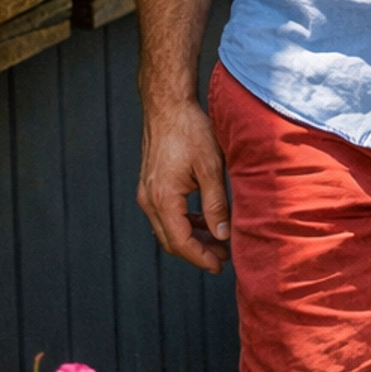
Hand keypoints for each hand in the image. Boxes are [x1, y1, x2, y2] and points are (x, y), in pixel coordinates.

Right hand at [138, 99, 230, 272]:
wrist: (168, 106)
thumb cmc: (190, 131)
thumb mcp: (211, 167)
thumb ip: (216, 204)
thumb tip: (223, 234)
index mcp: (163, 199)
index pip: (180, 242)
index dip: (200, 258)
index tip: (220, 266)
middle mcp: (149, 200)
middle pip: (171, 241)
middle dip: (197, 252)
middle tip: (223, 257)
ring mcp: (147, 193)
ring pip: (167, 229)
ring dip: (191, 238)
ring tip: (217, 241)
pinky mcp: (150, 185)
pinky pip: (164, 214)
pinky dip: (183, 223)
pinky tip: (202, 221)